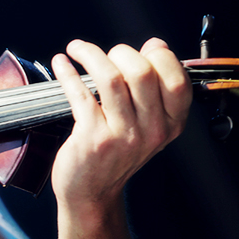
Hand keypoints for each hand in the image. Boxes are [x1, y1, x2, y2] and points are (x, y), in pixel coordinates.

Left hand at [50, 38, 191, 209]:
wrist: (92, 192)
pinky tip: (61, 63)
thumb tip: (156, 45)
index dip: (159, 57)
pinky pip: (80, 93)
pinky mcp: (93, 138)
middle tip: (105, 54)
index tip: (142, 49)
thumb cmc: (116, 153)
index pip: (177, 79)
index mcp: (171, 124)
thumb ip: (154, 88)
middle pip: (142, 72)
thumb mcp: (147, 125)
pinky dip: (67, 73)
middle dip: (120, 52)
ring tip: (77, 49)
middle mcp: (151, 130)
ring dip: (89, 54)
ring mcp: (122, 135)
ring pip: (110, 78)